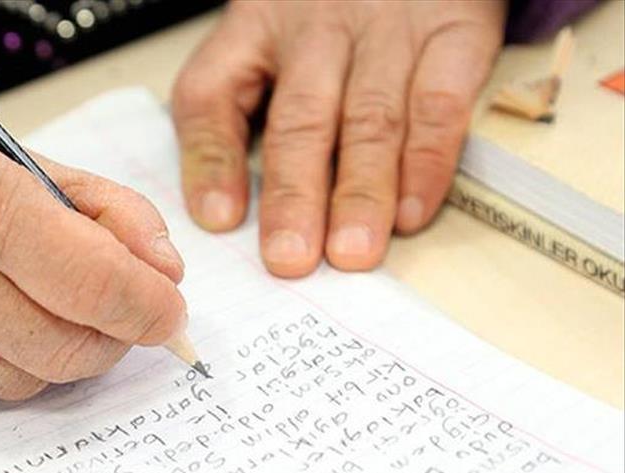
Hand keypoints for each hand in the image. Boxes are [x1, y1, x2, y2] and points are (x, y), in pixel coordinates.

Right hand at [0, 89, 185, 419]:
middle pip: (69, 349)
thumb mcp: (14, 157)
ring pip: (26, 380)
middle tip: (109, 308)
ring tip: (8, 294)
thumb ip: (106, 210)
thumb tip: (166, 274)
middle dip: (109, 334)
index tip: (168, 310)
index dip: (147, 305)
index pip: (91, 280)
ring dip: (45, 348)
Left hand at [173, 0, 504, 276]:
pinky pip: (438, 103)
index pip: (212, 90)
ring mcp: (387, 30)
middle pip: (300, 117)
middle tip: (290, 256)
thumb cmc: (332, 10)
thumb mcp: (269, 36)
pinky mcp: (454, 31)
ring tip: (351, 251)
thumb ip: (238, 109)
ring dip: (360, 191)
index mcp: (255, 28)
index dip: (212, 157)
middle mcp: (315, 29)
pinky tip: (412, 211)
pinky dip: (428, 162)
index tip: (219, 220)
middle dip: (294, 193)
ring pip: (369, 118)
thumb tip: (221, 211)